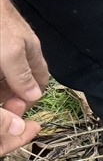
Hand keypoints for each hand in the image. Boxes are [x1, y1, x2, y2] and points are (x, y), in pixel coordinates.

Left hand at [0, 0, 48, 156]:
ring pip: (6, 75)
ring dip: (2, 86)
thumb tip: (35, 96)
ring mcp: (6, 49)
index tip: (15, 111)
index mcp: (32, 55)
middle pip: (22, 81)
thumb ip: (22, 75)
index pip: (40, 84)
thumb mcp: (10, 52)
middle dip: (13, 94)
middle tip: (2, 105)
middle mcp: (21, 53)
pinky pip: (0, 67)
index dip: (29, 100)